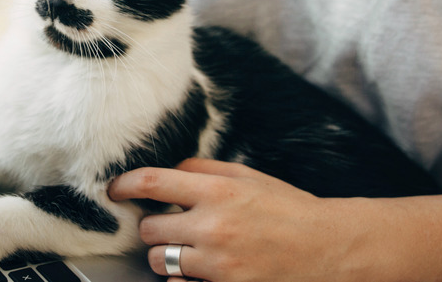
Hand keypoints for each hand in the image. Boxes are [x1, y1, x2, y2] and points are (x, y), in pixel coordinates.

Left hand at [108, 158, 346, 281]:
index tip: (114, 189)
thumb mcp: (248, 176)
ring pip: (159, 260)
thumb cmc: (287, 208)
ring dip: (166, 255)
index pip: (152, 183)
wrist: (327, 248)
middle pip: (150, 228)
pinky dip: (181, 280)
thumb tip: (169, 170)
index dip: (124, 185)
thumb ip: (204, 170)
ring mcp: (218, 263)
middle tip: (172, 226)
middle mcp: (213, 226)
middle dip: (155, 227)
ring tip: (189, 250)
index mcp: (218, 191)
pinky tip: (196, 272)